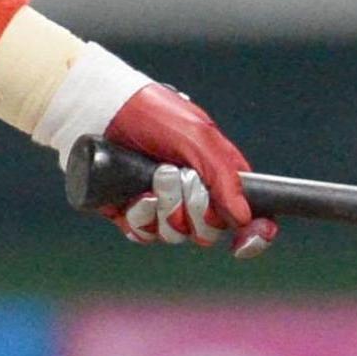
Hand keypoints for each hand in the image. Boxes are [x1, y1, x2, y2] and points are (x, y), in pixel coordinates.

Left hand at [96, 83, 273, 256]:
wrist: (103, 113)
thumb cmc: (155, 115)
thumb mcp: (197, 135)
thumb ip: (223, 175)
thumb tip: (243, 217)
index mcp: (220, 177)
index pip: (250, 217)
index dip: (254, 233)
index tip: (243, 242)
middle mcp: (194, 197)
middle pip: (209, 231)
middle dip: (192, 206)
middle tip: (175, 174)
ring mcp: (163, 208)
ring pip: (175, 236)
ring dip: (162, 207)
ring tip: (150, 177)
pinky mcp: (135, 215)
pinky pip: (144, 234)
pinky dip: (138, 215)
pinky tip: (131, 194)